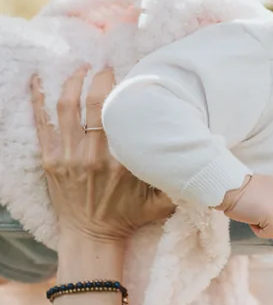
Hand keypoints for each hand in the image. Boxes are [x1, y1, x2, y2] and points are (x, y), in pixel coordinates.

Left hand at [31, 67, 173, 242]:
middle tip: (105, 67)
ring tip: (80, 69)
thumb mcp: (160, 204)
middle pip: (94, 103)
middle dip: (99, 78)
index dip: (125, 92)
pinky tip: (38, 78)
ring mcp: (68, 157)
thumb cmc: (126, 218)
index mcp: (122, 163)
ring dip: (72, 82)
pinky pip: (42, 123)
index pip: (122, 116)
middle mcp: (93, 156)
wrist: (91, 237)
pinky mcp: (50, 160)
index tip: (130, 79)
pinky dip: (38, 98)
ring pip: (66, 107)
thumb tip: (202, 160)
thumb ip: (179, 183)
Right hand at [217, 173, 272, 240]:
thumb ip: (271, 202)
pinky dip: (260, 232)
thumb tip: (272, 218)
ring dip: (264, 227)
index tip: (257, 210)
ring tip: (251, 216)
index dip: (272, 216)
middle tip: (254, 215)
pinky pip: (271, 233)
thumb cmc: (239, 190)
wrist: (230, 187)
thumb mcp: (261, 192)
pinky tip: (250, 221)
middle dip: (271, 223)